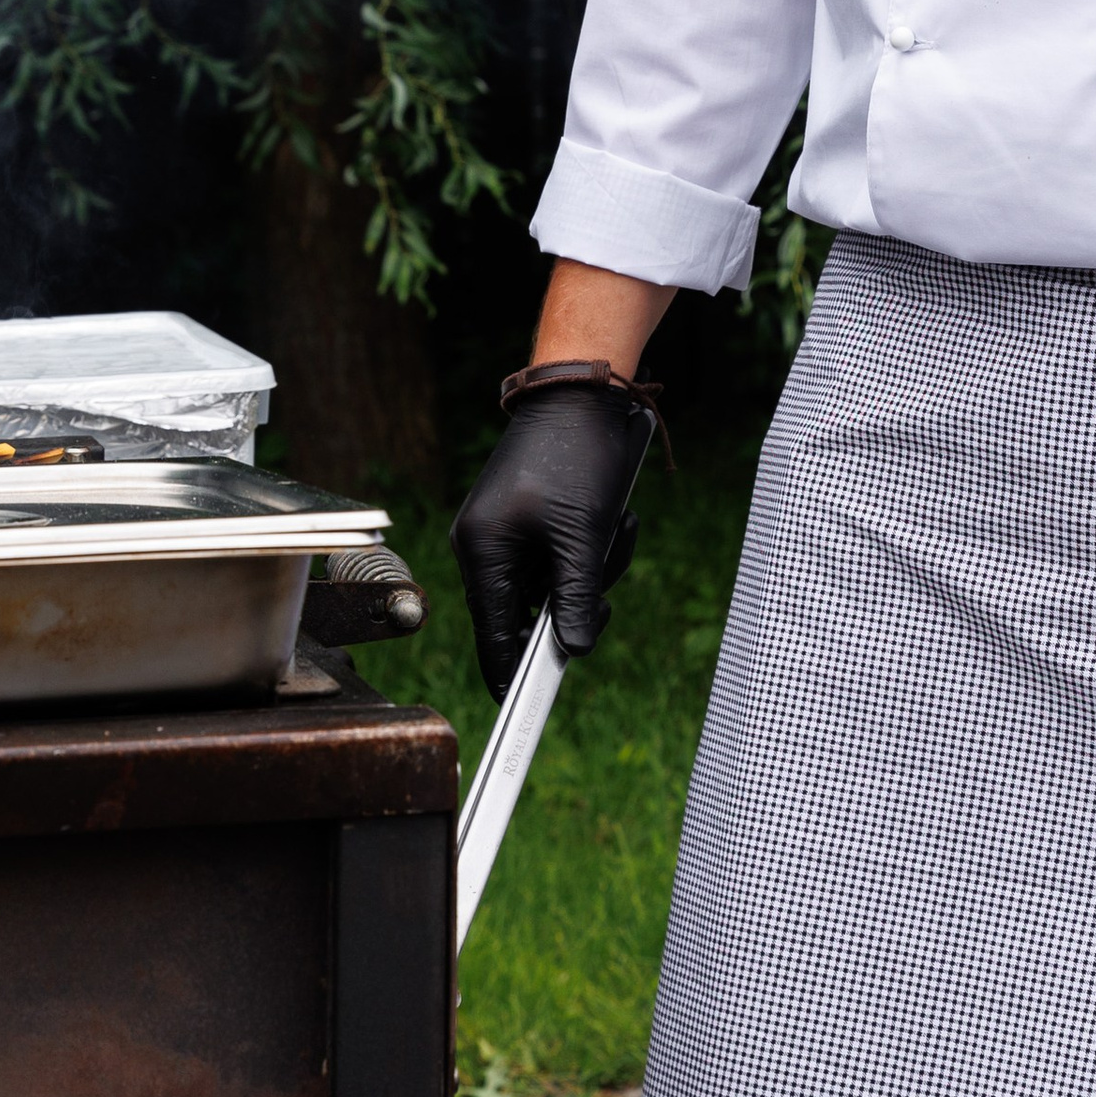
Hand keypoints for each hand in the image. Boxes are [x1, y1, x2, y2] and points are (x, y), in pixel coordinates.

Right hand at [450, 370, 661, 699]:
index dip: (513, 672)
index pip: (493, 634)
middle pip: (532, 610)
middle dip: (579, 596)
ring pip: (554, 583)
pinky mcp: (530, 516)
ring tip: (612, 526)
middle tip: (606, 573)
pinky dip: (590, 546)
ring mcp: (507, 529)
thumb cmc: (576, 456)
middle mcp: (486, 543)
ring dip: (593, 566)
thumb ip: (578, 599)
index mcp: (483, 550)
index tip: (526, 707)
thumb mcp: (584, 536)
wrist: (581, 389)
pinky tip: (610, 516)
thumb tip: (576, 648)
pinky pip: (561, 555)